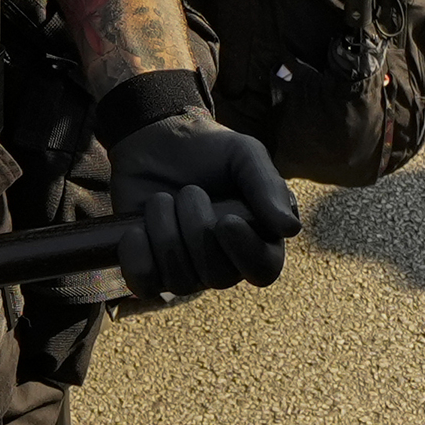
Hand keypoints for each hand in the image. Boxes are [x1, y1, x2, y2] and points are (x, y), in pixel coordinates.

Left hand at [106, 109, 299, 297]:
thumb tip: (289, 229)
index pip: (263, 271)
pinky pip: (144, 286)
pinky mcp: (150, 264)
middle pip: (217, 277)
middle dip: (196, 231)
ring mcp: (186, 267)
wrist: (156, 139)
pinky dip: (136, 259)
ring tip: (161, 200)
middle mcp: (225, 262)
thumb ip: (267, 186)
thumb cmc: (209, 149)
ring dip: (165, 235)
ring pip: (180, 282)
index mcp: (258, 240)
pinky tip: (135, 230)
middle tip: (189, 191)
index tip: (225, 220)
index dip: (245, 252)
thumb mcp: (245, 155)